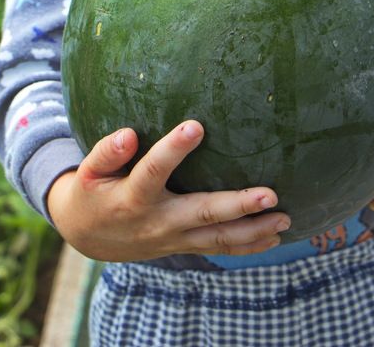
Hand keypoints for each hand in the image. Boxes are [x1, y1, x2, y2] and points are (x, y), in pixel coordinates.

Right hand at [47, 120, 290, 261]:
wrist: (89, 237)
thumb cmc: (92, 192)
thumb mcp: (88, 172)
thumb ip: (106, 152)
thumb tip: (127, 134)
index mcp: (132, 198)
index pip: (153, 171)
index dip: (172, 150)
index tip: (195, 125)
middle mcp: (158, 222)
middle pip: (202, 214)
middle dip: (237, 205)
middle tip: (270, 195)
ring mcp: (174, 238)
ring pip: (218, 238)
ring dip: (254, 230)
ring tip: (285, 217)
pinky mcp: (184, 245)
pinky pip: (220, 248)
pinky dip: (249, 246)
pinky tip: (275, 238)